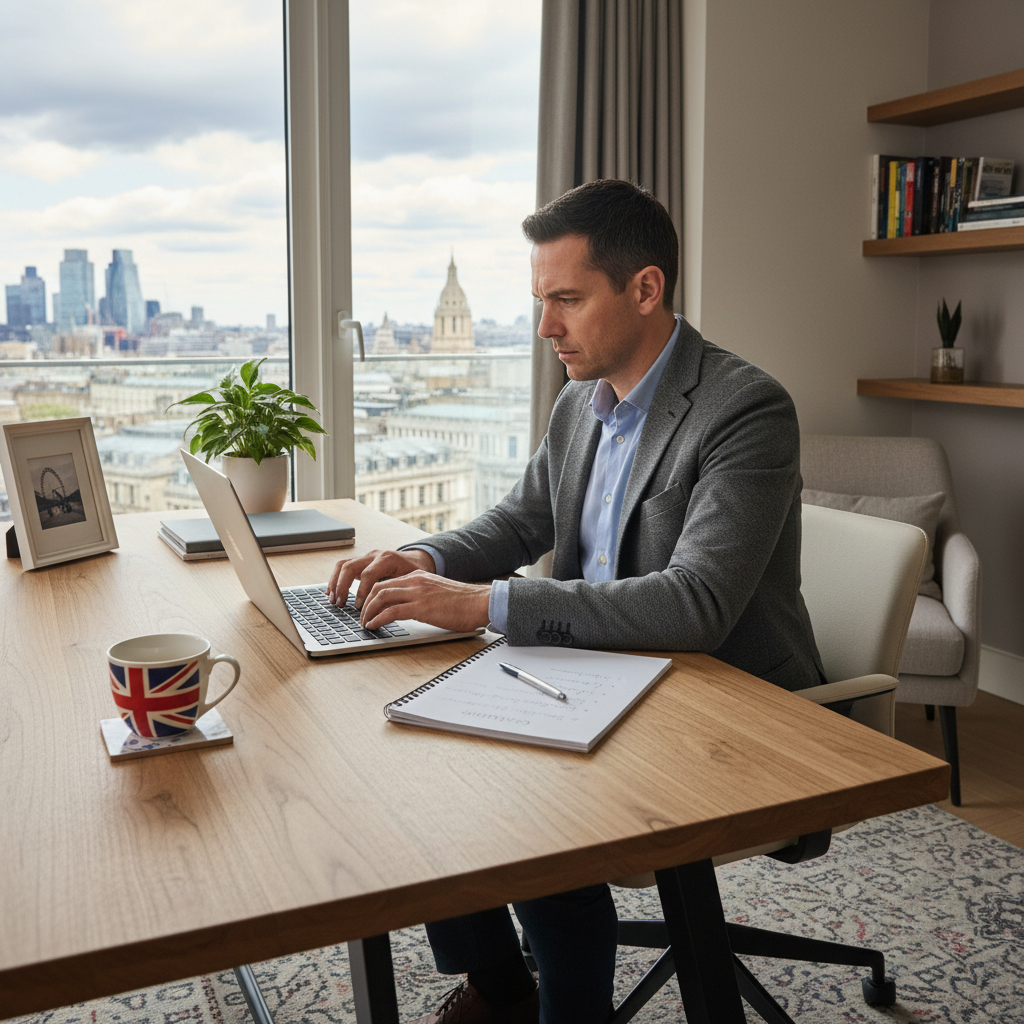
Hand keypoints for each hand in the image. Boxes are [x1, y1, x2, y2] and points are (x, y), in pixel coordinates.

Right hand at [327, 548, 435, 607]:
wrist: (418, 560)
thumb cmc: (415, 573)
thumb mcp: (411, 582)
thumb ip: (396, 593)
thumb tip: (384, 612)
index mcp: (387, 559)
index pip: (368, 574)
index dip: (362, 592)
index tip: (359, 607)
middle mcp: (374, 555)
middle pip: (350, 567)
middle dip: (342, 587)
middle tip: (340, 604)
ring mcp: (366, 557)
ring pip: (343, 565)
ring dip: (335, 583)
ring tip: (332, 600)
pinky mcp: (362, 562)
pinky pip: (344, 567)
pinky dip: (335, 579)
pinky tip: (331, 592)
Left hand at [359, 571, 491, 631]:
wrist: (480, 602)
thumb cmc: (464, 602)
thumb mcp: (437, 593)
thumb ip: (421, 596)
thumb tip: (407, 609)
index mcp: (419, 576)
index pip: (387, 582)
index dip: (372, 595)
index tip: (367, 607)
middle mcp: (415, 581)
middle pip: (378, 587)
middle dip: (365, 603)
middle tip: (361, 616)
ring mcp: (418, 593)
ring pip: (380, 596)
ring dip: (368, 611)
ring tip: (365, 623)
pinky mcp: (421, 607)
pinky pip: (391, 611)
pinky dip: (378, 618)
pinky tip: (374, 626)